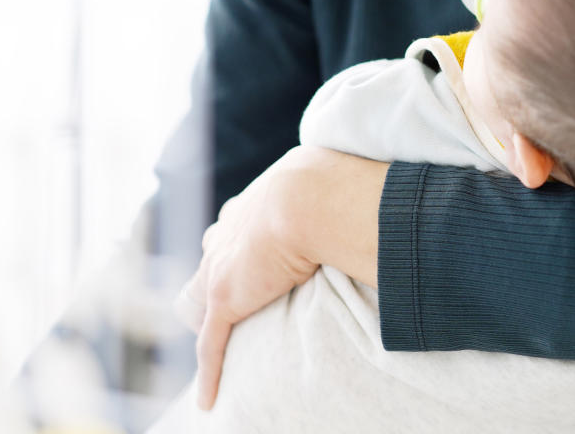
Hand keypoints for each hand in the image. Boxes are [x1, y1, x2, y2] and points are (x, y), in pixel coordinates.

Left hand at [179, 146, 387, 409]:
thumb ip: (339, 187)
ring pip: (202, 300)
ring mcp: (223, 267)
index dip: (242, 245)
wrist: (313, 198)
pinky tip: (209, 397)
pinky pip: (210, 343)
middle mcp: (229, 232)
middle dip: (219, 276)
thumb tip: (372, 190)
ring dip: (209, 318)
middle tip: (240, 295)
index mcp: (252, 204)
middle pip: (212, 260)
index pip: (236, 228)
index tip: (254, 258)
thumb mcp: (332, 176)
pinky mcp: (226, 299)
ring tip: (222, 341)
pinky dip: (210, 371)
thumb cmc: (333, 182)